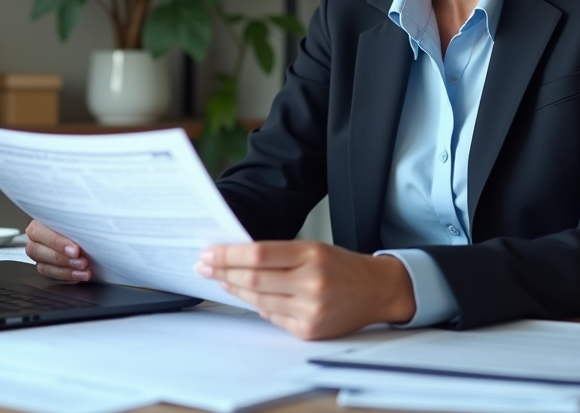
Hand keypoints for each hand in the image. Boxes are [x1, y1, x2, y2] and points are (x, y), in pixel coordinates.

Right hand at [25, 220, 91, 281]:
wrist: (91, 234)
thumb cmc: (81, 221)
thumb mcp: (78, 215)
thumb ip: (76, 217)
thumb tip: (87, 214)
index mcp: (38, 223)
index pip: (39, 232)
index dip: (57, 242)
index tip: (75, 250)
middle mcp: (36, 240)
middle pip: (38, 252)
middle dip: (63, 259)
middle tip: (82, 261)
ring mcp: (40, 256)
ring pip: (45, 267)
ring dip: (66, 271)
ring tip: (84, 271)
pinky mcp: (48, 269)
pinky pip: (53, 277)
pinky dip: (68, 278)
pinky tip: (81, 276)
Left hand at [196, 240, 415, 339]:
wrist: (376, 290)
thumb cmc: (341, 266)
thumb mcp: (312, 248)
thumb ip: (278, 253)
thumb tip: (236, 258)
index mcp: (311, 255)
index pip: (258, 253)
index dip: (228, 255)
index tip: (209, 253)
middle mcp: (311, 282)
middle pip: (253, 279)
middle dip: (223, 272)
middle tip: (204, 266)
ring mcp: (311, 310)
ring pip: (259, 301)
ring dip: (235, 291)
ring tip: (221, 281)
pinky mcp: (309, 331)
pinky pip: (272, 318)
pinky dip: (258, 307)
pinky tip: (248, 298)